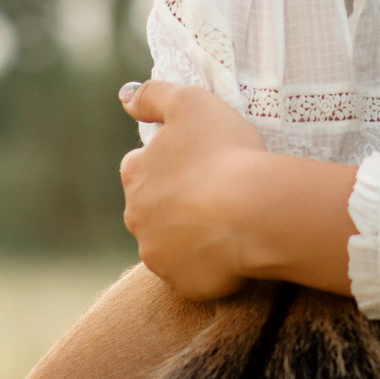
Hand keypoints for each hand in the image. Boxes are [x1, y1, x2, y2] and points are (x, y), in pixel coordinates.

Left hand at [117, 77, 362, 298]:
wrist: (255, 210)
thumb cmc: (225, 151)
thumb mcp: (191, 102)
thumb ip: (154, 95)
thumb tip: (124, 96)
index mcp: (135, 173)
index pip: (141, 166)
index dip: (170, 162)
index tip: (199, 162)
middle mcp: (136, 217)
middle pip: (153, 207)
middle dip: (177, 201)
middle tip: (217, 191)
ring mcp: (157, 254)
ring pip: (171, 242)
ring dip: (190, 233)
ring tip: (229, 220)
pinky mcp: (182, 284)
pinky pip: (193, 273)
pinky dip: (208, 263)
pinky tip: (233, 247)